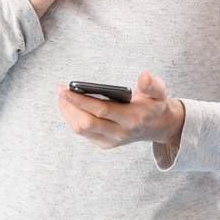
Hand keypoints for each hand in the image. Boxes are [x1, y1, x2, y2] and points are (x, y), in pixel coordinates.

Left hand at [56, 71, 185, 149]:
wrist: (159, 127)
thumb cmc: (155, 105)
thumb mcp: (160, 91)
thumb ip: (152, 84)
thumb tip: (144, 76)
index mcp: (132, 119)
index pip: (101, 110)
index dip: (80, 100)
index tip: (64, 90)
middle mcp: (121, 133)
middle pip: (86, 123)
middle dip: (69, 106)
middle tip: (60, 89)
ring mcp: (112, 141)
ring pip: (81, 130)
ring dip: (68, 113)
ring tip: (62, 97)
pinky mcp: (106, 144)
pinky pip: (84, 133)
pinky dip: (73, 119)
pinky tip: (70, 106)